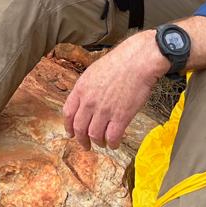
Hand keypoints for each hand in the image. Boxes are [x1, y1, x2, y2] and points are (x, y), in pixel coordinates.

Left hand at [63, 31, 166, 149]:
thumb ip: (86, 88)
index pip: (68, 113)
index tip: (71, 133)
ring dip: (98, 142)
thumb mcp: (94, 72)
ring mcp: (104, 110)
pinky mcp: (121, 117)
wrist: (137, 61)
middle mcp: (89, 101)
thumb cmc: (119, 62)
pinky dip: (112, 144)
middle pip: (79, 128)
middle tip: (86, 145)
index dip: (68, 126)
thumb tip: (84, 102)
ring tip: (102, 144)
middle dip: (82, 140)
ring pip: (94, 135)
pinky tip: (114, 143)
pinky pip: (112, 137)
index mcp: (81, 89)